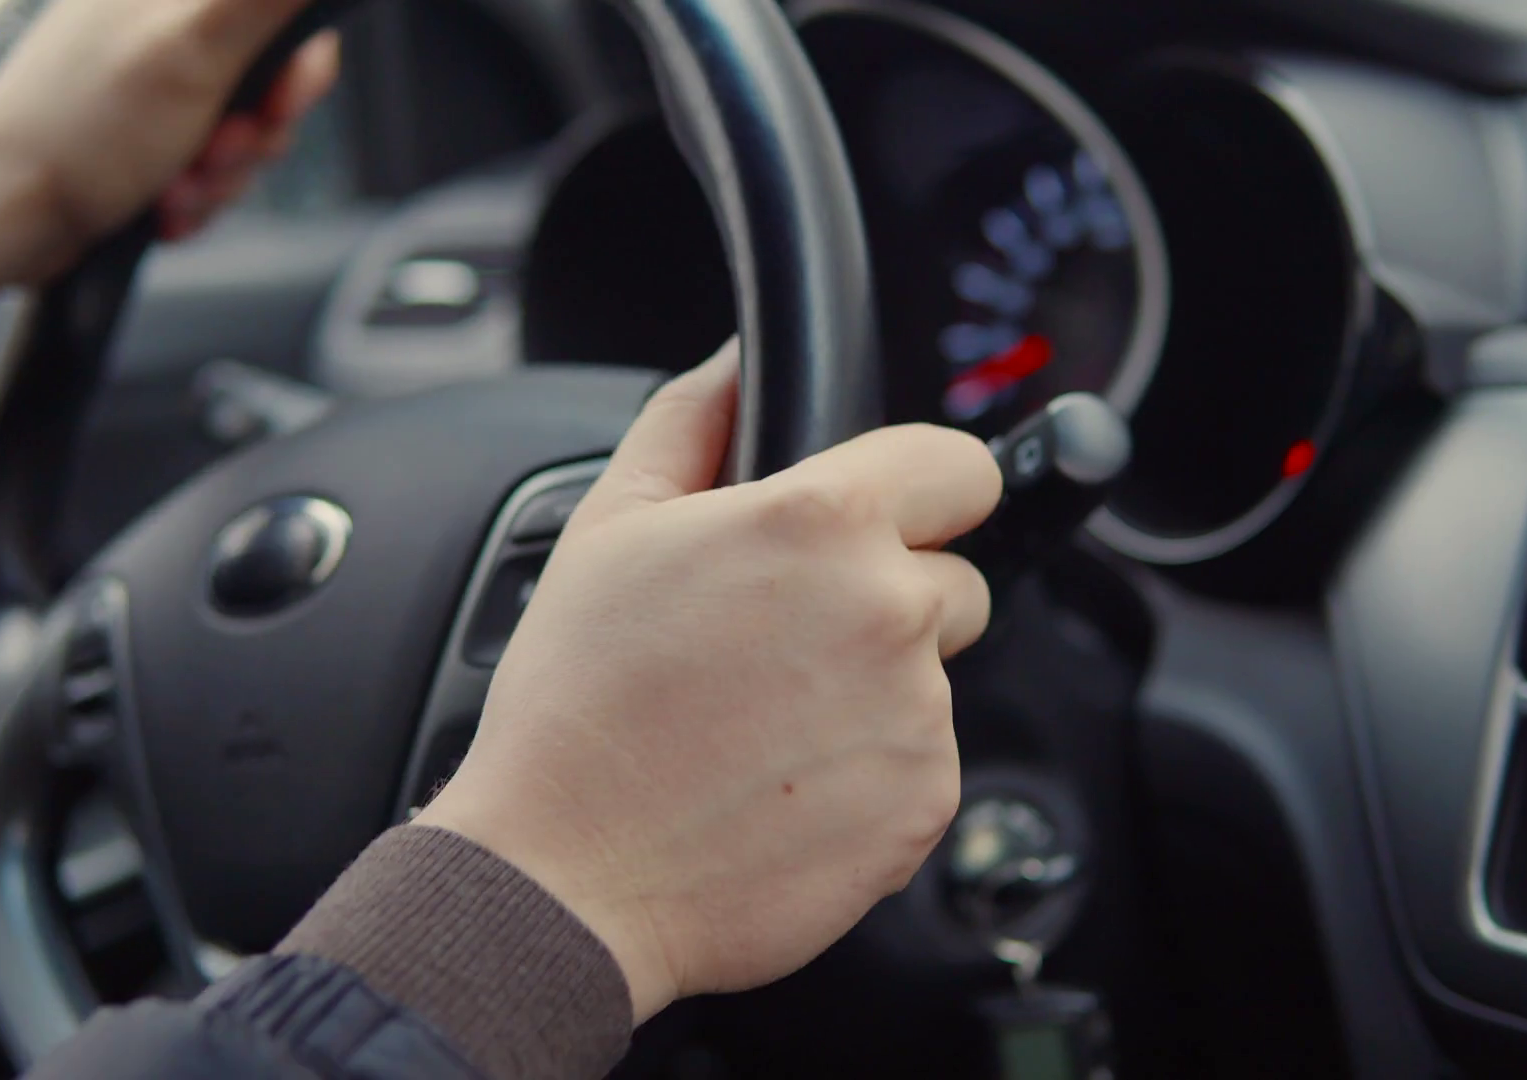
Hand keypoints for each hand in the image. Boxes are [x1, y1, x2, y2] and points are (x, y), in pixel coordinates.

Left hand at [0, 0, 337, 312]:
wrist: (10, 216)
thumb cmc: (84, 134)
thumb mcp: (191, 52)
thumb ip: (258, 1)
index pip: (279, 15)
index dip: (300, 69)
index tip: (280, 107)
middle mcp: (158, 23)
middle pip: (270, 78)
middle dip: (254, 135)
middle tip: (213, 154)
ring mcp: (153, 81)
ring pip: (245, 130)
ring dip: (223, 176)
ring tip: (176, 189)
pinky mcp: (146, 131)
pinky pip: (212, 164)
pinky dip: (198, 194)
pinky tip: (162, 203)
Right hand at [412, 341, 1002, 1024]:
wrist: (566, 874)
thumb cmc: (577, 705)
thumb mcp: (609, 526)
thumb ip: (690, 420)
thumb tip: (734, 363)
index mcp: (822, 521)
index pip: (960, 466)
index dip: (925, 486)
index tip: (899, 515)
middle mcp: (888, 611)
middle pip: (957, 579)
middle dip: (890, 598)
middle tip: (786, 644)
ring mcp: (917, 715)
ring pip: (933, 678)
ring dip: (874, 691)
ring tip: (765, 725)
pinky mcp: (924, 805)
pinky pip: (925, 764)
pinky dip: (872, 772)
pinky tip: (782, 781)